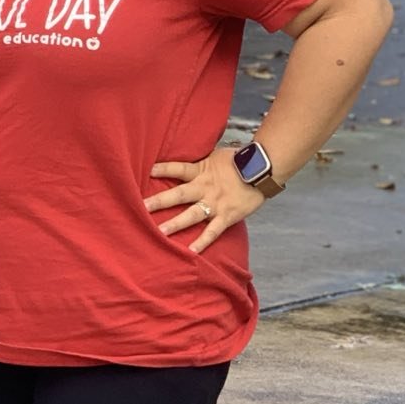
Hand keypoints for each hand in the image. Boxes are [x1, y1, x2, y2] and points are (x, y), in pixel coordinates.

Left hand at [144, 148, 264, 253]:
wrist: (263, 170)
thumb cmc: (239, 161)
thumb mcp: (215, 155)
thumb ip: (199, 160)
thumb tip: (184, 152)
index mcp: (201, 170)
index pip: (177, 168)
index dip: (161, 169)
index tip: (144, 172)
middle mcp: (205, 188)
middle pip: (178, 195)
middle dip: (159, 202)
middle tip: (140, 208)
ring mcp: (215, 204)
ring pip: (191, 215)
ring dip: (175, 224)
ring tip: (158, 233)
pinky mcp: (227, 216)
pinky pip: (212, 231)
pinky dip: (202, 242)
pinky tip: (190, 252)